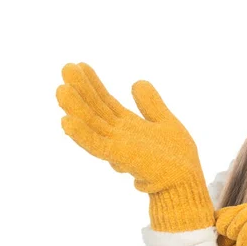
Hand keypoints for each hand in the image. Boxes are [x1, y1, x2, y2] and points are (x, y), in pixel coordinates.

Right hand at [56, 62, 214, 231]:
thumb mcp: (165, 121)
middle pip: (95, 110)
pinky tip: (66, 121)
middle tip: (66, 67)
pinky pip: (97, 146)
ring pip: (91, 125)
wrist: (185, 181)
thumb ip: (150, 104)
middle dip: (81, 90)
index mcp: (127, 126)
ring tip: (61, 90)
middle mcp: (118, 135)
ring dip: (75, 109)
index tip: (80, 65)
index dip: (93, 84)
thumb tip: (137, 81)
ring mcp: (117, 147)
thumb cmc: (177, 157)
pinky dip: (81, 135)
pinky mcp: (120, 158)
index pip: (105, 102)